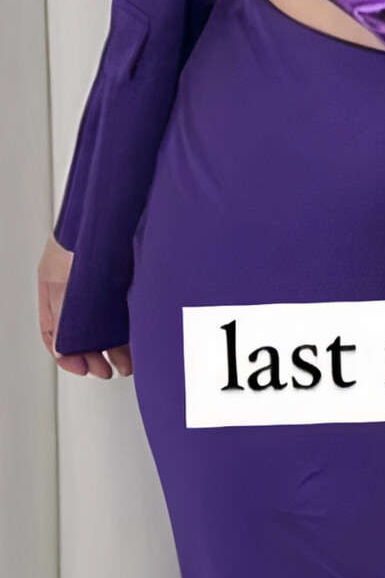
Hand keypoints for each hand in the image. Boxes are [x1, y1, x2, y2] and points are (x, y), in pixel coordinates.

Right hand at [37, 233, 132, 376]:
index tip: (82, 368)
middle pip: (82, 333)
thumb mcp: (61, 277)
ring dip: (114, 347)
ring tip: (126, 363)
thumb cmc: (79, 232)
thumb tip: (63, 346)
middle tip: (105, 371)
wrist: (109, 206)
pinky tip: (137, 339)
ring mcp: (100, 285)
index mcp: (54, 288)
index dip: (66, 355)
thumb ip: (61, 311)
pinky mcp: (123, 279)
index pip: (54, 332)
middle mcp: (76, 289)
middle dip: (93, 356)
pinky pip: (124, 310)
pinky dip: (129, 328)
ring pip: (105, 325)